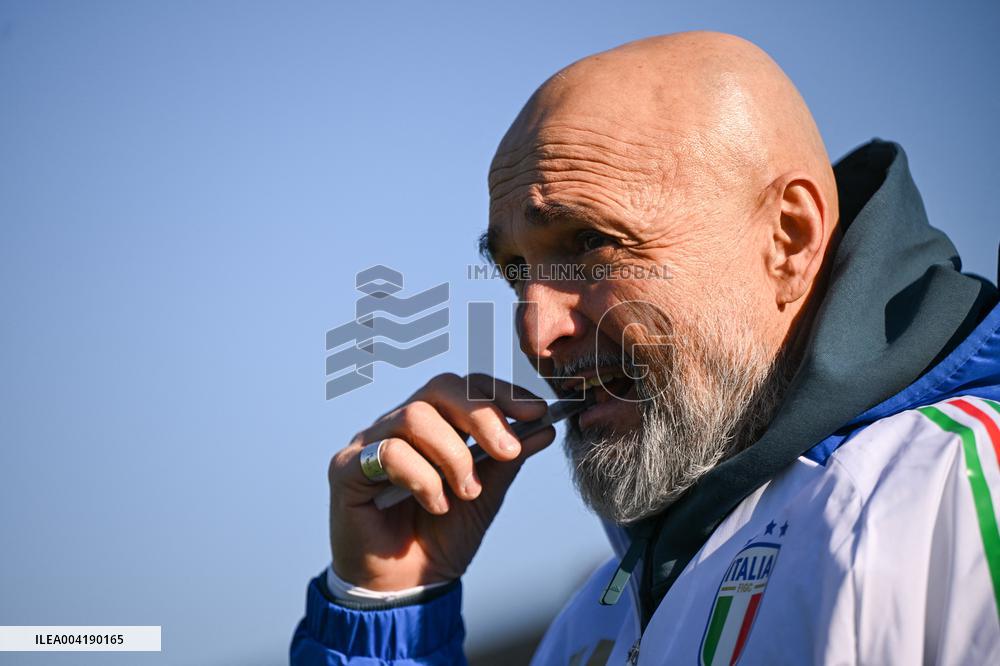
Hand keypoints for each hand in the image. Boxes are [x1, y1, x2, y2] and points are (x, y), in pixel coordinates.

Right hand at [327, 373, 554, 590]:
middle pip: (441, 388)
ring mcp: (371, 441)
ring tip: (467, 492)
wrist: (409, 587)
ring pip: (416, 416)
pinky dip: (423, 479)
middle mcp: (400, 423)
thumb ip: (508, 459)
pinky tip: (435, 505)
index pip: (466, 386)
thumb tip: (545, 427)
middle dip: (481, 415)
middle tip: (507, 451)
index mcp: (434, 423)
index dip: (501, 393)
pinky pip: (389, 452)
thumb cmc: (442, 536)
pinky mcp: (347, 467)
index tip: (535, 413)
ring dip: (453, 455)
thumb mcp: (486, 494)